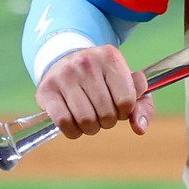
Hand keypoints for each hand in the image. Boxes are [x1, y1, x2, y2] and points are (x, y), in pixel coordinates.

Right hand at [34, 44, 154, 139]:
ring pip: (85, 120)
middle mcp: (87, 63)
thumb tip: (139, 128)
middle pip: (106, 113)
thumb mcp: (127, 84)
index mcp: (111, 57)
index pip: (127, 100)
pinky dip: (73, 131)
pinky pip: (63, 122)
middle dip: (108, 121)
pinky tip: (75, 125)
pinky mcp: (46, 89)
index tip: (119, 107)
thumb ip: (142, 105)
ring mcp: (65, 75)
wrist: (64, 59)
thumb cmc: (102, 78)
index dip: (125, 112)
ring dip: (91, 128)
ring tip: (90, 120)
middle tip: (103, 114)